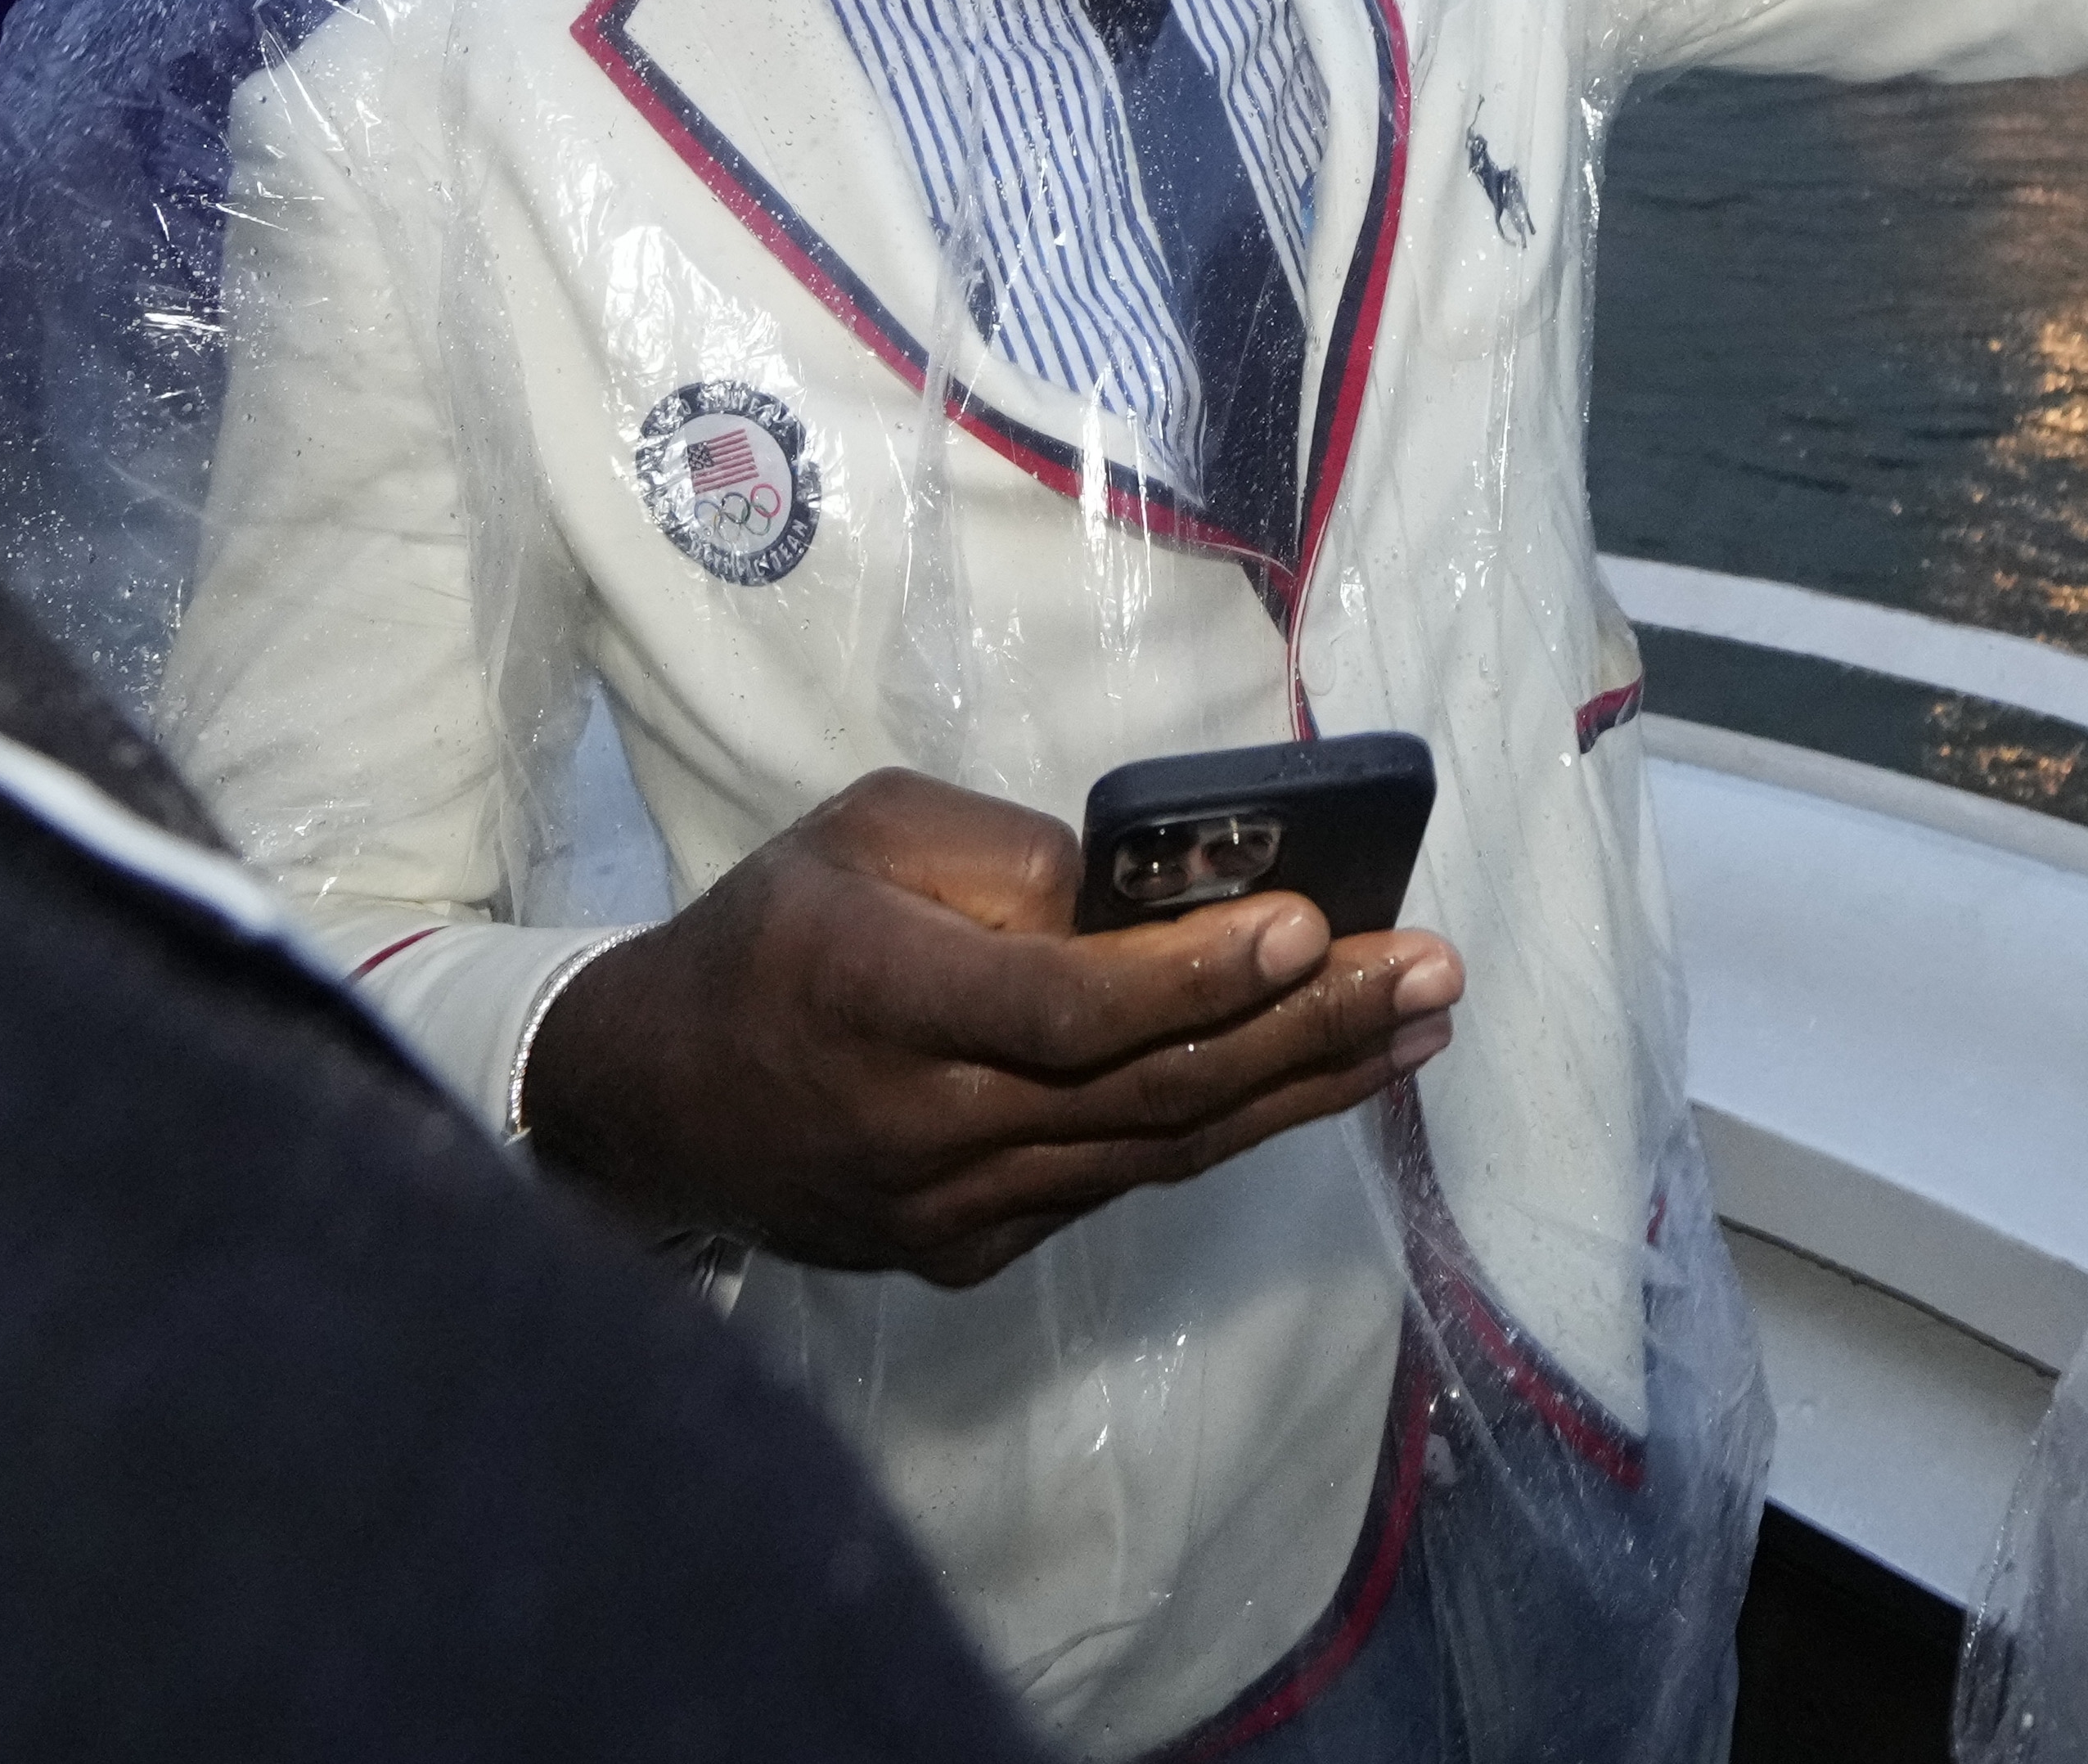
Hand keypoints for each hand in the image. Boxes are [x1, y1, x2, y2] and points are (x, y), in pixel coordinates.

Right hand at [517, 768, 1458, 1286]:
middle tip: (1433, 973)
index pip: (1065, 1009)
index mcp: (879, 997)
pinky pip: (1119, 1187)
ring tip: (1417, 1024)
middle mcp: (923, 1124)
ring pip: (1158, 1152)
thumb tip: (1144, 889)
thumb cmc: (772, 933)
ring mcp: (951, 1209)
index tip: (1311, 925)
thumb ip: (1000, 854)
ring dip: (1304, 1088)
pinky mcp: (969, 1254)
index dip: (1193, 978)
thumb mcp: (861, 832)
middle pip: (1146, 1091)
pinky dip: (1224, 1129)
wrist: (654, 1104)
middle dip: (1309, 1028)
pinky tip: (1315, 1079)